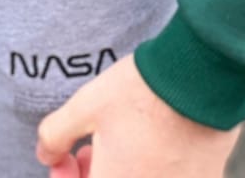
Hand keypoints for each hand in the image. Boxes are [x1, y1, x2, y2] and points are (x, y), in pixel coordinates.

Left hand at [36, 54, 243, 175]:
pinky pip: (168, 176)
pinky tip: (152, 145)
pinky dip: (153, 168)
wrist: (199, 77)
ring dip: (123, 171)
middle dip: (93, 174)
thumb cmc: (141, 91)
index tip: (66, 160)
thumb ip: (56, 135)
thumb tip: (45, 155)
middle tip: (88, 151)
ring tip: (120, 144)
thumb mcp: (85, 106)